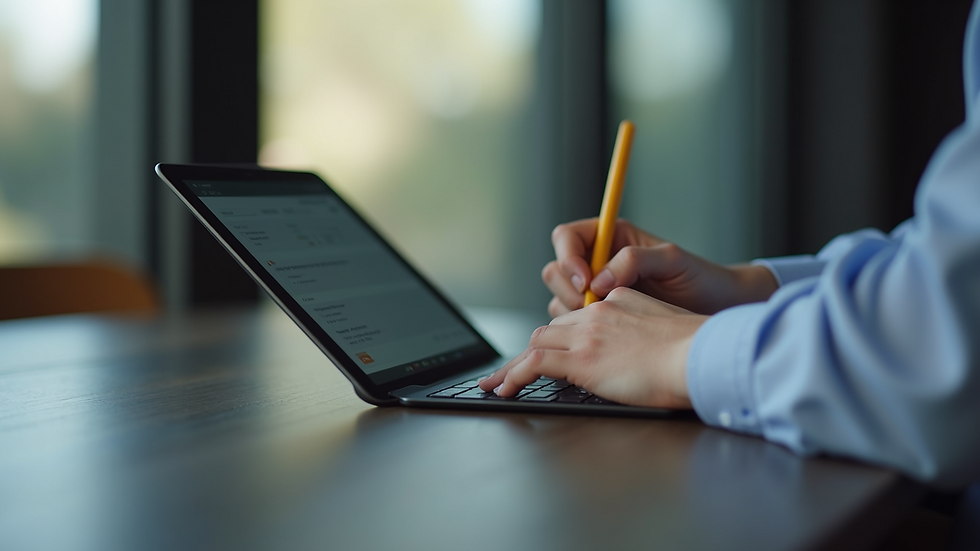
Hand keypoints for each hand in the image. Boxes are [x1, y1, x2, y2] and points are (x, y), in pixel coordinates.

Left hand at [478, 287, 705, 408]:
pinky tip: (503, 389)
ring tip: (497, 385)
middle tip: (512, 372)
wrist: (700, 354)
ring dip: (513, 366)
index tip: (550, 353)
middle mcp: (598, 314)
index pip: (577, 318)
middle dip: (530, 351)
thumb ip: (646, 336)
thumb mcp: (668, 332)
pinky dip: (513, 376)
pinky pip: (533, 364)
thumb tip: (643, 357)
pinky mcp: (581, 358)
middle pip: (551, 330)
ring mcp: (587, 335)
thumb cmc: (696, 352)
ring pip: (535, 344)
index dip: (559, 337)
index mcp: (619, 303)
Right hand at [541, 218, 776, 316]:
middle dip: (567, 287)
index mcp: (610, 238)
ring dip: (572, 310)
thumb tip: (599, 278)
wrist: (715, 310)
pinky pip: (572, 322)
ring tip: (603, 320)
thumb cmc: (699, 279)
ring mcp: (596, 292)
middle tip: (592, 304)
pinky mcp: (600, 318)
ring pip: (559, 297)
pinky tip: (605, 334)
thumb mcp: (671, 260)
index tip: (585, 279)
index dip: (568, 257)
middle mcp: (598, 263)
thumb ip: (634, 259)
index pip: (568, 238)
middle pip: (556, 268)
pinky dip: (579, 329)